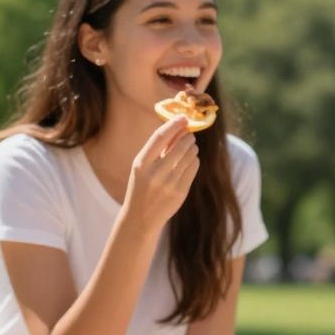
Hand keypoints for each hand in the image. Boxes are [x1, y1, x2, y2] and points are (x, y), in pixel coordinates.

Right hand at [122, 115, 199, 229]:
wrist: (140, 218)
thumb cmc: (141, 187)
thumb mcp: (141, 168)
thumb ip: (156, 150)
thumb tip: (177, 128)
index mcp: (141, 163)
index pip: (160, 137)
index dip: (173, 124)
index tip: (183, 117)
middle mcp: (155, 173)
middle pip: (179, 145)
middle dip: (187, 136)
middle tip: (189, 133)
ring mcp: (169, 183)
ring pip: (190, 156)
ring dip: (192, 147)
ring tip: (190, 147)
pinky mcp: (180, 192)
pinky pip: (193, 168)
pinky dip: (194, 160)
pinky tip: (191, 160)